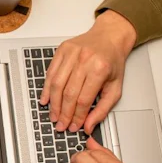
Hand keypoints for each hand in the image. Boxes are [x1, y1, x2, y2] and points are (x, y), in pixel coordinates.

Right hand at [40, 10, 136, 132]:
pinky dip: (46, 88)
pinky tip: (46, 99)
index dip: (77, 116)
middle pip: (69, 93)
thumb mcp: (115, 87)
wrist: (109, 36)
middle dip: (63, 113)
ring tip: (54, 116)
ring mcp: (71, 53)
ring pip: (57, 84)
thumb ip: (103, 109)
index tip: (74, 126)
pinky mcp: (62, 50)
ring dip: (53, 104)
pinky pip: (50, 72)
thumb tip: (89, 126)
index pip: (84, 100)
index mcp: (100, 69)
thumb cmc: (112, 61)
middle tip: (61, 125)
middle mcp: (85, 60)